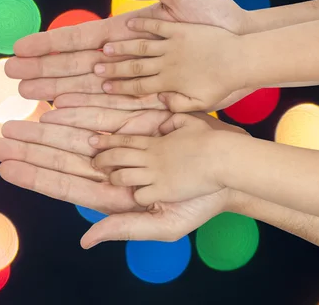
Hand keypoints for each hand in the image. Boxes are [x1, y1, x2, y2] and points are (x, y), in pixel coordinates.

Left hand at [0, 108, 243, 246]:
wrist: (232, 168)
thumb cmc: (202, 202)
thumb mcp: (165, 223)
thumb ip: (124, 228)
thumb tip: (85, 239)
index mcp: (113, 193)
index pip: (64, 184)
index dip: (34, 175)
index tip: (5, 167)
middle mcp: (110, 166)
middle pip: (60, 156)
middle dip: (27, 148)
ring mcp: (120, 141)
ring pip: (73, 133)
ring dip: (42, 127)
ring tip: (14, 120)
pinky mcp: (134, 119)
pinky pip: (100, 112)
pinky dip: (77, 108)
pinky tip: (54, 104)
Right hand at [6, 0, 255, 107]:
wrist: (244, 45)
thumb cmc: (214, 15)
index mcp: (124, 32)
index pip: (77, 39)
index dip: (47, 44)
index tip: (19, 48)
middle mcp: (122, 58)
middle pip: (74, 66)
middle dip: (42, 70)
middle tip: (11, 78)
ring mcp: (133, 81)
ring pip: (86, 89)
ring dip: (56, 91)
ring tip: (29, 96)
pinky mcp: (149, 100)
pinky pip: (112, 108)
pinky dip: (86, 111)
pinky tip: (63, 113)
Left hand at [90, 113, 226, 206]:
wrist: (226, 158)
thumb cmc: (213, 140)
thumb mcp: (191, 122)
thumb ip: (173, 122)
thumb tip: (162, 126)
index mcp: (156, 143)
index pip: (124, 141)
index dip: (106, 141)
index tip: (93, 140)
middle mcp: (152, 158)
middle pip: (117, 157)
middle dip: (102, 159)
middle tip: (93, 161)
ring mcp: (156, 174)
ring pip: (123, 177)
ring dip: (115, 178)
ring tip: (111, 178)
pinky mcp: (164, 190)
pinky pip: (140, 195)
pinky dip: (137, 196)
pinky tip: (139, 195)